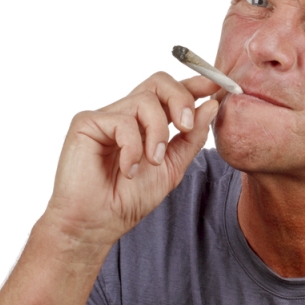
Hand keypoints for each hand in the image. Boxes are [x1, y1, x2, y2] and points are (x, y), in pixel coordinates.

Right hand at [43, 71, 219, 247]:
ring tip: (152, 161)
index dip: (196, 84)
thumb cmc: (128, 198)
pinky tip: (128, 170)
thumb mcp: (172, 167)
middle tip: (187, 126)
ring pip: (145, 101)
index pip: (173, 91)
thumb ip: (192, 137)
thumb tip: (211, 105)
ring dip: (157, 133)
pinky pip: (122, 121)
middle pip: (159, 81)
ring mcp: (107, 115)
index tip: (218, 86)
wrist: (97, 223)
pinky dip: (133, 147)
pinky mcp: (86, 122)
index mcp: (147, 121)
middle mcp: (127, 113)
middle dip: (181, 99)